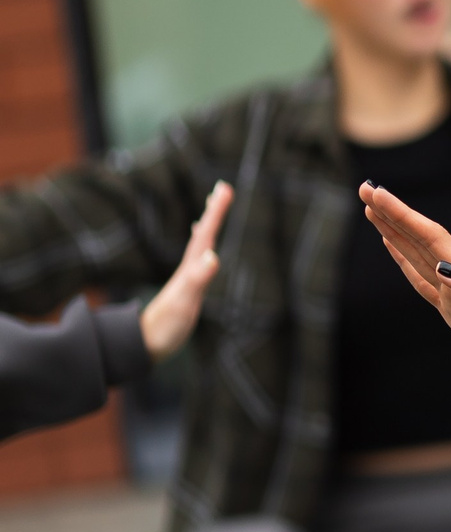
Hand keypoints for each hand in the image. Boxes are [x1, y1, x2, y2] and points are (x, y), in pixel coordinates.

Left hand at [137, 182, 232, 358]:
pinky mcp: (187, 288)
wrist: (145, 343)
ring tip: (212, 211)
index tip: (225, 188)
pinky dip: (203, 247)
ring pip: (199, 244)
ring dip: (208, 225)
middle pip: (203, 234)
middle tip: (223, 189)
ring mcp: (187, 278)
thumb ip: (198, 279)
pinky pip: (198, 259)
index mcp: (191, 268)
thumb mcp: (185, 302)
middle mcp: (189, 269)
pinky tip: (204, 250)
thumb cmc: (166, 326)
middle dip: (214, 212)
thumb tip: (213, 255)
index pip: (206, 234)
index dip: (216, 212)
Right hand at [359, 182, 450, 390]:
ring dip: (394, 231)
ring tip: (372, 211)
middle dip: (391, 214)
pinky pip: (421, 279)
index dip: (401, 214)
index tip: (376, 194)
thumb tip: (444, 270)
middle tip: (364, 189)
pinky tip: (394, 247)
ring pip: (416, 254)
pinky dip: (403, 261)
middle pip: (419, 238)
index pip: (430, 236)